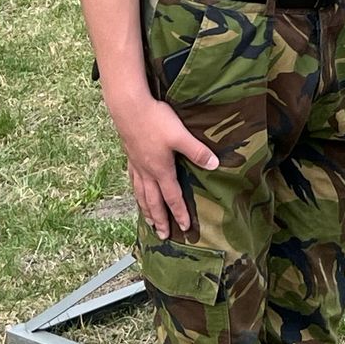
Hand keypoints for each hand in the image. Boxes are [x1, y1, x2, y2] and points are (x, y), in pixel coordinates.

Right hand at [110, 94, 218, 239]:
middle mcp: (147, 172)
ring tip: (148, 222)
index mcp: (161, 170)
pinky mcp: (130, 157)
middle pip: (154, 202)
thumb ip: (197, 151)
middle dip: (160, 219)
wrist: (129, 108)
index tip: (184, 228)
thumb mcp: (181, 135)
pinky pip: (133, 182)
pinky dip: (136, 192)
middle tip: (163, 235)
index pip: (172, 197)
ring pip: (141, 194)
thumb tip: (215, 165)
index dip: (179, 213)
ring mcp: (136, 165)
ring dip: (146, 210)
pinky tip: (137, 192)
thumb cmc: (156, 120)